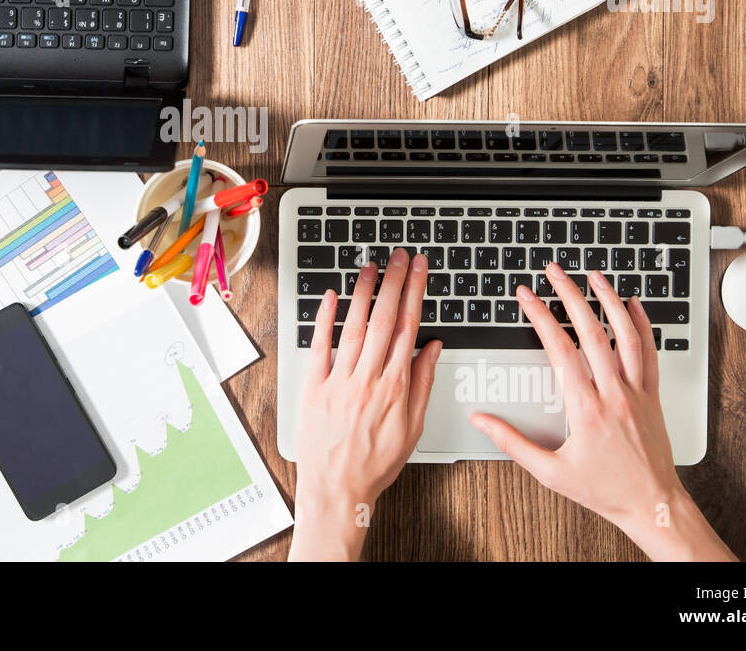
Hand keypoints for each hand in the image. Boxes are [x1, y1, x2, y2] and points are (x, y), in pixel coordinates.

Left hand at [288, 250, 442, 560]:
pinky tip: (331, 296)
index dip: (415, 293)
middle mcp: (368, 379)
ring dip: (364, 293)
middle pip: (384, 320)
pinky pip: (320, 346)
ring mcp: (339, 381)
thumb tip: (432, 348)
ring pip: (354, 327)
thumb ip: (423, 384)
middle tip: (400, 256)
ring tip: (371, 267)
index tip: (419, 270)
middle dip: (394, 282)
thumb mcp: (413, 428)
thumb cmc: (375, 463)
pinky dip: (325, 319)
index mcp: (396, 387)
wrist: (338, 489)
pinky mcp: (313, 387)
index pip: (409, 327)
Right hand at [471, 262, 734, 560]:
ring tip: (595, 276)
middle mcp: (614, 394)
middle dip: (571, 295)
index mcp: (586, 409)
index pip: (560, 349)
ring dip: (609, 300)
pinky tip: (634, 306)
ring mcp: (637, 392)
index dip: (540, 317)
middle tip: (555, 272)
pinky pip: (650, 353)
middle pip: (592, 332)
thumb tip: (482, 421)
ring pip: (625, 336)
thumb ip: (512, 442)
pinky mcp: (653, 396)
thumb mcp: (550, 471)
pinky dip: (642, 325)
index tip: (527, 297)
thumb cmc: (604, 490)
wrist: (651, 504)